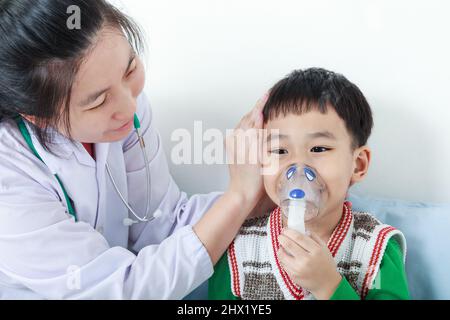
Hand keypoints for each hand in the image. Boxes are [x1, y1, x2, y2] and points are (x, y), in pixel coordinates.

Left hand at [225, 92, 268, 212]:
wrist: (242, 193)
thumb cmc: (251, 178)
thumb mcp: (257, 153)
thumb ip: (256, 132)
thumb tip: (258, 114)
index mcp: (240, 137)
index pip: (253, 115)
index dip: (261, 103)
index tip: (268, 93)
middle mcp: (235, 138)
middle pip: (248, 118)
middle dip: (258, 109)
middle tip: (269, 99)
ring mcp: (234, 144)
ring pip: (246, 124)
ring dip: (254, 118)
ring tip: (266, 111)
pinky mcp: (234, 149)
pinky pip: (243, 132)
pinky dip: (251, 127)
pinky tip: (258, 128)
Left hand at [278, 229, 341, 299]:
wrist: (327, 284)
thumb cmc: (326, 264)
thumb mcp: (324, 248)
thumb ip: (315, 237)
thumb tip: (303, 230)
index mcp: (316, 251)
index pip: (298, 237)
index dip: (289, 231)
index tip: (285, 229)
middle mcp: (306, 260)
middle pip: (288, 244)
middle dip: (282, 237)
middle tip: (280, 235)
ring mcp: (298, 269)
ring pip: (282, 255)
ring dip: (280, 247)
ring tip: (281, 245)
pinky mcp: (293, 276)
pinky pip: (283, 263)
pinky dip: (282, 257)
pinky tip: (284, 254)